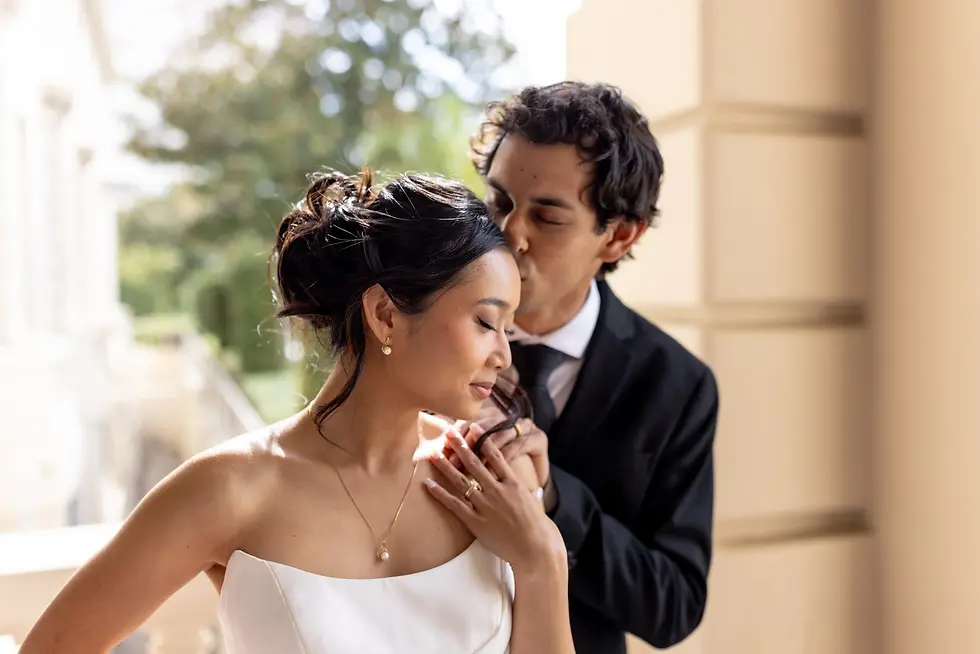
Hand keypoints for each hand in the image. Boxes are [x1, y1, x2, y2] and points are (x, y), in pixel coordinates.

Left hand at [425, 426, 565, 573]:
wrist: (536, 549)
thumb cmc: (538, 527)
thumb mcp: (532, 501)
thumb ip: (523, 489)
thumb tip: (525, 483)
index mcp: (513, 483)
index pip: (495, 455)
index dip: (483, 440)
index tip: (474, 427)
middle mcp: (498, 491)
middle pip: (475, 463)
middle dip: (460, 446)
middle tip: (449, 432)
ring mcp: (486, 506)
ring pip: (462, 481)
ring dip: (446, 466)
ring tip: (434, 454)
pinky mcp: (476, 522)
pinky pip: (455, 505)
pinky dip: (440, 494)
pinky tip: (429, 484)